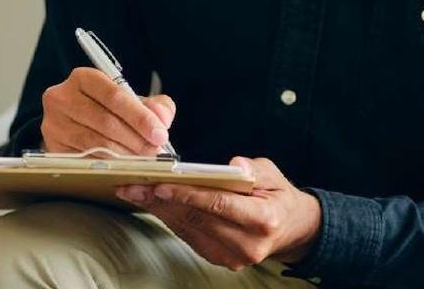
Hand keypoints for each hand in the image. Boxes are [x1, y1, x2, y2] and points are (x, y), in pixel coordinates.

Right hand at [40, 67, 174, 155]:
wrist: (72, 123)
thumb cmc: (105, 110)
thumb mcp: (130, 101)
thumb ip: (154, 106)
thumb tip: (162, 119)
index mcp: (83, 78)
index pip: (114, 96)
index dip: (140, 117)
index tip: (160, 134)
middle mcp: (62, 97)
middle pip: (105, 122)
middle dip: (136, 140)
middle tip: (155, 152)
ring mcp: (54, 124)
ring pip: (96, 144)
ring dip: (125, 156)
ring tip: (144, 161)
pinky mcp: (52, 147)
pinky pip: (85, 160)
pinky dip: (109, 166)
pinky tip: (124, 167)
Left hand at [116, 156, 321, 269]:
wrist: (291, 228)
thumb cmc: (278, 196)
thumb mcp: (273, 174)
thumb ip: (254, 169)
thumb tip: (235, 165)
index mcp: (264, 220)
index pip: (219, 205)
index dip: (188, 195)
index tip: (160, 185)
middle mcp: (248, 244)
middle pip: (197, 218)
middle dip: (161, 200)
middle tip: (133, 185)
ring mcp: (233, 257)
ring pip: (188, 229)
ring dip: (159, 210)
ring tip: (134, 192)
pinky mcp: (221, 259)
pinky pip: (189, 236)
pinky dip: (170, 219)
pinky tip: (153, 204)